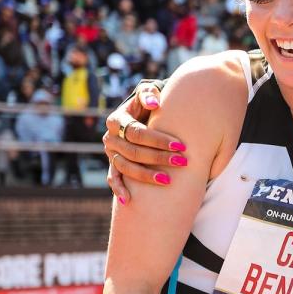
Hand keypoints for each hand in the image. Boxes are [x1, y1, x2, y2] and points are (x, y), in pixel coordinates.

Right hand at [103, 82, 184, 203]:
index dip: (158, 140)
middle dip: (159, 158)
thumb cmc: (149, 101)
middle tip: (182, 162)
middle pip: (134, 152)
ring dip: (146, 175)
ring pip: (126, 167)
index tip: (180, 145)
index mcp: (117, 120)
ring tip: (168, 180)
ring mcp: (111, 153)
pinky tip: (128, 201)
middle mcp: (110, 137)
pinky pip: (114, 178)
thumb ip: (149, 94)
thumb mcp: (148, 93)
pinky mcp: (113, 164)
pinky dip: (119, 189)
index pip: (138, 133)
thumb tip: (155, 103)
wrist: (142, 111)